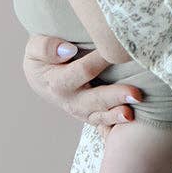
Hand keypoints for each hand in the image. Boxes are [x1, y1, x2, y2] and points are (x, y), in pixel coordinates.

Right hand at [23, 34, 144, 129]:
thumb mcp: (34, 48)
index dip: (101, 60)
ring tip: (132, 114)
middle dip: (115, 97)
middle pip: (94, 99)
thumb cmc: (42, 56)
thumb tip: (67, 50)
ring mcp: (81, 110)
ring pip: (99, 116)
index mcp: (56, 82)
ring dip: (116, 116)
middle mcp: (70, 99)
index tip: (119, 51)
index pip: (83, 70)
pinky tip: (131, 123)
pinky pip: (102, 123)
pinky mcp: (90, 115)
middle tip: (137, 94)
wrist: (42, 75)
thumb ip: (45, 47)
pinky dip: (114, 124)